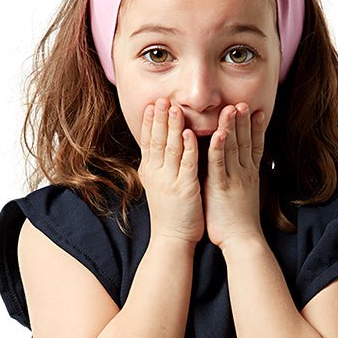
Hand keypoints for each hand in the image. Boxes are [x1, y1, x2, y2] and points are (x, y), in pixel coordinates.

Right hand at [138, 97, 204, 245]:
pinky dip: (188, 147)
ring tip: (173, 108)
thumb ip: (157, 166)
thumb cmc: (169, 213)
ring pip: (170, 148)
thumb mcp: (158, 185)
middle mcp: (156, 173)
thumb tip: (155, 149)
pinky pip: (186, 164)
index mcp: (150, 171)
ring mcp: (169, 181)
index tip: (153, 104)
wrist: (172, 239)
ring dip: (172, 127)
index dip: (150, 122)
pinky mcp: (185, 188)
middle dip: (159, 118)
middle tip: (161, 98)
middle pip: (156, 140)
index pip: (148, 141)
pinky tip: (189, 133)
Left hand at [202, 102, 266, 249]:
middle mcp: (243, 173)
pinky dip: (218, 146)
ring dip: (232, 126)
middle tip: (244, 101)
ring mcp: (233, 179)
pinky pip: (219, 163)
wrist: (243, 241)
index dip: (256, 128)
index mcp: (248, 175)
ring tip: (233, 107)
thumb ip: (241, 181)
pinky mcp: (221, 187)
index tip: (257, 111)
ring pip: (232, 147)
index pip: (254, 146)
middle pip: (245, 141)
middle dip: (244, 120)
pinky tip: (218, 132)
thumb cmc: (240, 223)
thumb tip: (241, 172)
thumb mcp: (243, 196)